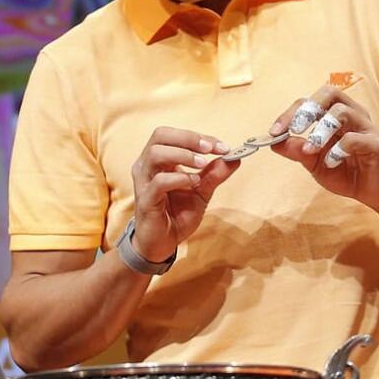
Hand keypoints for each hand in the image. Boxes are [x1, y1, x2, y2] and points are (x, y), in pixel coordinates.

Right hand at [130, 127, 239, 261]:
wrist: (163, 243)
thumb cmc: (176, 214)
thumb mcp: (202, 192)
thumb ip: (215, 174)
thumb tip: (234, 158)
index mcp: (160, 160)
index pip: (175, 136)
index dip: (199, 137)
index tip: (222, 146)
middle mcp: (147, 166)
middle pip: (160, 135)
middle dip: (188, 138)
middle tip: (210, 148)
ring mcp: (144, 182)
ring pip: (155, 154)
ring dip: (183, 154)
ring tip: (202, 164)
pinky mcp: (146, 200)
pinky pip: (159, 182)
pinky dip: (179, 178)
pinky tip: (194, 182)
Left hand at [269, 86, 378, 212]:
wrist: (372, 193)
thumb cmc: (344, 172)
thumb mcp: (313, 163)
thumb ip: (296, 151)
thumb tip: (273, 143)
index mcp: (336, 114)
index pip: (311, 100)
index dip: (291, 112)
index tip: (274, 131)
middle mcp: (352, 114)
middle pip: (330, 93)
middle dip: (308, 109)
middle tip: (295, 129)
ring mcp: (365, 127)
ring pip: (342, 112)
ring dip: (321, 130)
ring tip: (310, 150)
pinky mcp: (375, 145)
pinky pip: (354, 139)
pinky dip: (337, 150)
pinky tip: (331, 163)